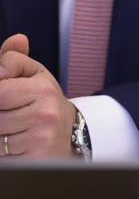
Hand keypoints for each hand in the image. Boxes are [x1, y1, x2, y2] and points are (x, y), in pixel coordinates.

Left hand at [0, 33, 78, 159]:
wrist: (71, 136)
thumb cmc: (44, 104)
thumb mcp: (34, 77)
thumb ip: (15, 59)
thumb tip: (17, 39)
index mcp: (44, 88)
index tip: (7, 98)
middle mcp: (46, 113)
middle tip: (10, 114)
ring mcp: (42, 138)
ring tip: (12, 131)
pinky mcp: (37, 159)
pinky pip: (2, 156)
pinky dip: (4, 153)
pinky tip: (15, 147)